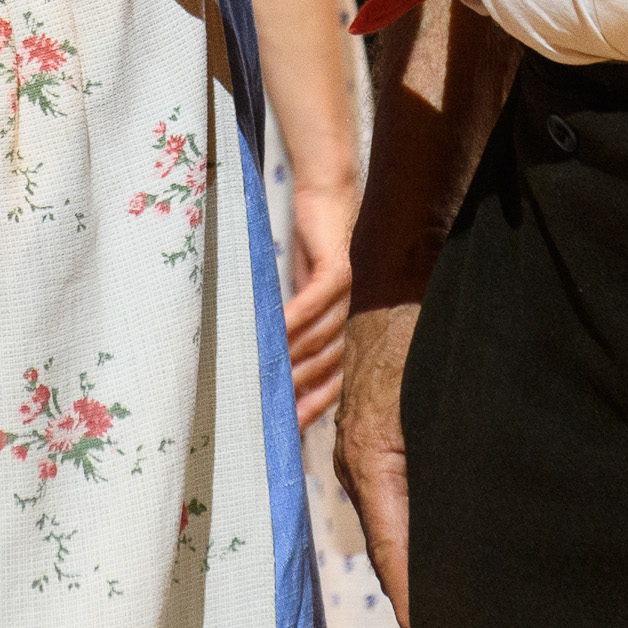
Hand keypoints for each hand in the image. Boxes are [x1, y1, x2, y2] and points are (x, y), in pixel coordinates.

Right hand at [283, 174, 358, 432]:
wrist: (328, 199)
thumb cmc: (315, 250)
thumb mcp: (306, 297)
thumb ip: (300, 330)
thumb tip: (277, 367)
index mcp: (353, 330)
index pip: (337, 377)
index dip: (314, 404)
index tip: (291, 428)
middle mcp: (360, 318)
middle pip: (331, 365)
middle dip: (304, 391)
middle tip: (277, 414)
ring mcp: (354, 295)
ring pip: (323, 336)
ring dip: (294, 357)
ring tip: (267, 376)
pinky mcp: (341, 268)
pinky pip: (317, 300)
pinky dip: (295, 317)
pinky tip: (277, 332)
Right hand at [334, 299, 419, 627]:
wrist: (392, 277)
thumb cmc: (422, 330)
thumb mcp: (444, 400)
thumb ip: (450, 466)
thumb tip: (468, 530)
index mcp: (370, 464)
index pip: (393, 552)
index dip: (414, 601)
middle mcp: (356, 467)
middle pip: (388, 548)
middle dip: (415, 594)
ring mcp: (360, 454)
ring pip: (390, 526)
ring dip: (414, 565)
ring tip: (447, 611)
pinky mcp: (373, 441)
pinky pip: (391, 500)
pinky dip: (412, 532)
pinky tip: (439, 551)